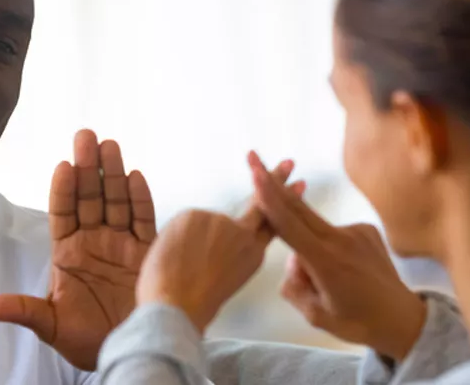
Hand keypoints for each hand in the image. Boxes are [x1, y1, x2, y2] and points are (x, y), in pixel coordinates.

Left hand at [0, 129, 153, 370]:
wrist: (128, 352)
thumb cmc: (84, 340)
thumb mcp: (49, 325)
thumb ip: (22, 310)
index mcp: (68, 252)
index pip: (63, 212)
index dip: (63, 190)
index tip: (62, 166)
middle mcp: (95, 241)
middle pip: (90, 197)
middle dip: (88, 167)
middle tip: (85, 136)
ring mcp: (121, 244)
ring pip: (117, 201)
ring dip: (113, 174)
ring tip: (109, 146)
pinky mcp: (147, 253)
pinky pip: (144, 221)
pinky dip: (140, 199)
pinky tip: (135, 176)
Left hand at [137, 160, 298, 331]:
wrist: (177, 307)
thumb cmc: (193, 304)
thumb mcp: (224, 279)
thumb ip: (227, 254)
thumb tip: (213, 239)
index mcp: (252, 255)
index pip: (271, 222)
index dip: (283, 203)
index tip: (297, 184)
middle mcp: (243, 235)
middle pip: (260, 203)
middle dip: (275, 181)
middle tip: (288, 163)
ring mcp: (221, 222)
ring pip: (202, 222)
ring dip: (190, 239)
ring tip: (180, 264)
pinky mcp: (197, 214)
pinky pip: (182, 222)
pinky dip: (175, 237)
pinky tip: (173, 255)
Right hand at [248, 152, 426, 361]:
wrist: (403, 320)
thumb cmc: (357, 322)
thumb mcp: (315, 315)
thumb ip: (294, 285)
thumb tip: (293, 260)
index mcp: (326, 262)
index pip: (290, 225)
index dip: (269, 198)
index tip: (256, 174)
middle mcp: (342, 240)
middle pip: (297, 208)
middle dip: (273, 184)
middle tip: (253, 158)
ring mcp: (357, 232)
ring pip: (314, 229)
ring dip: (307, 244)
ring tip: (330, 282)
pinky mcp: (368, 230)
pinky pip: (333, 234)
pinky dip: (328, 247)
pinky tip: (345, 271)